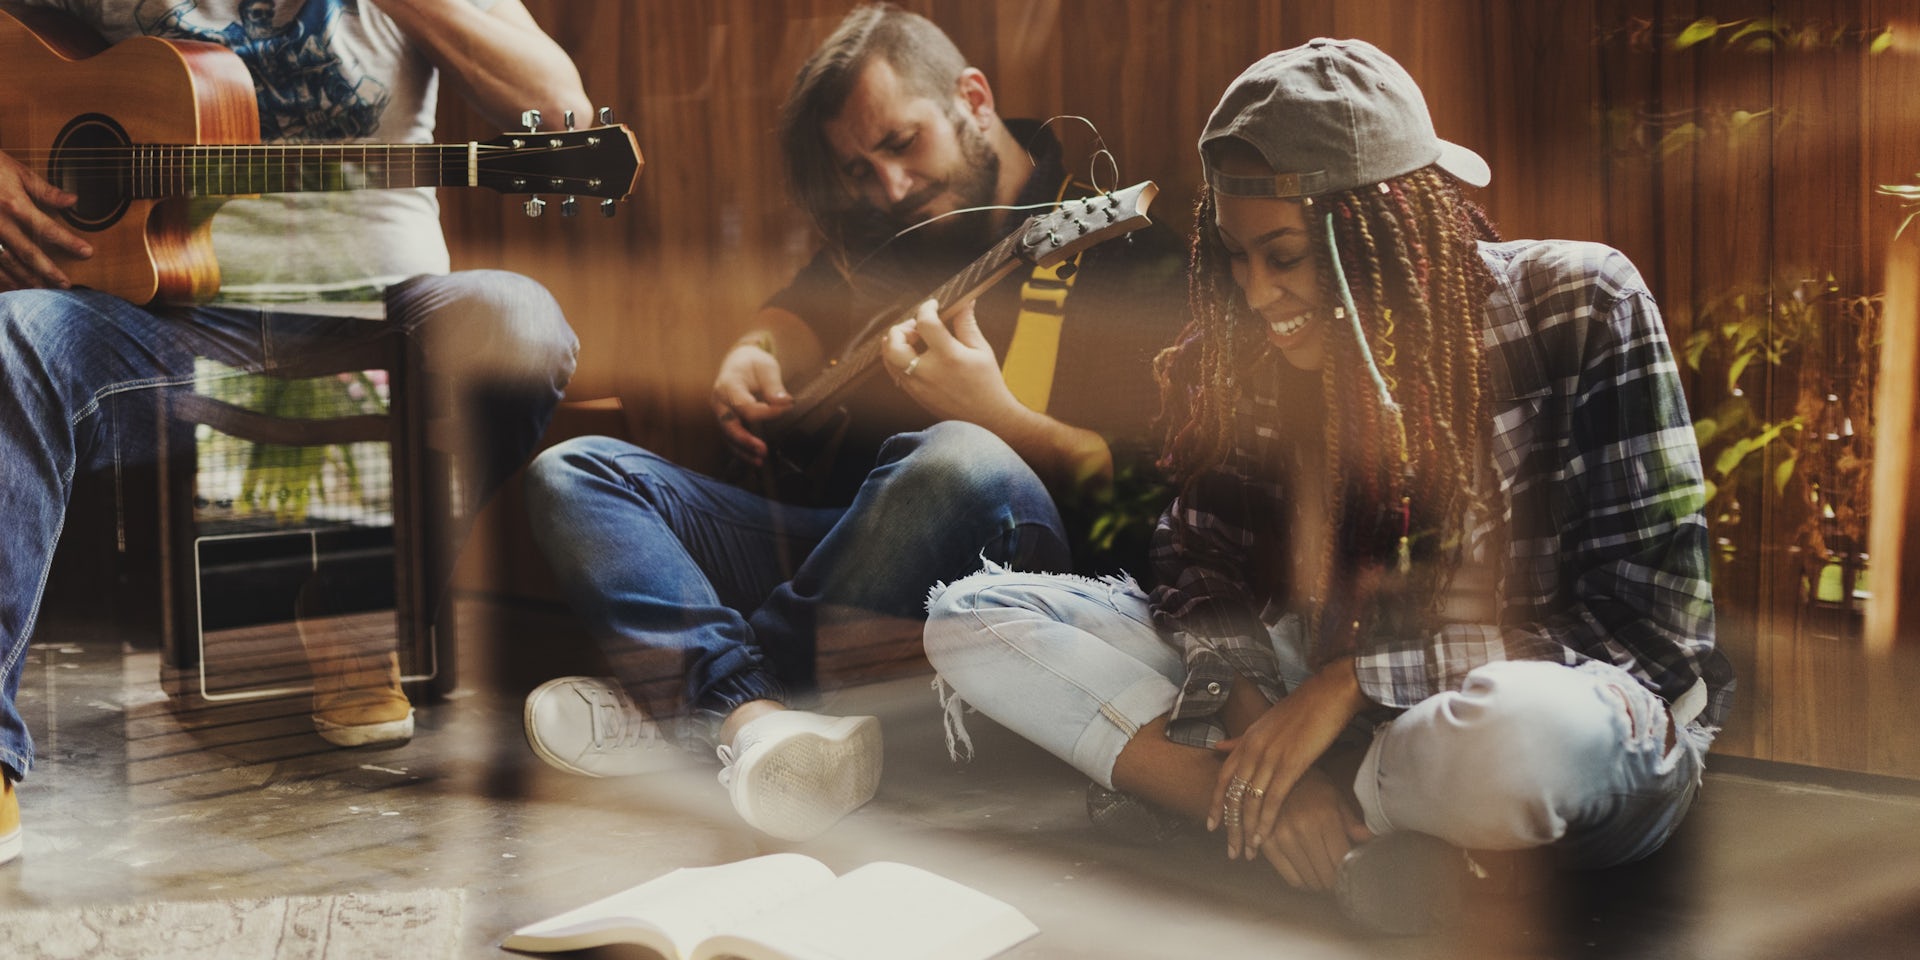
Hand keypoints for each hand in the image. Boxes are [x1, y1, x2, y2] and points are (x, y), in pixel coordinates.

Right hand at [0, 151, 91, 291]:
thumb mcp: (16, 171)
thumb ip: (44, 190)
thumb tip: (73, 201)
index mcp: (13, 205)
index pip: (47, 229)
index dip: (69, 242)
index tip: (87, 253)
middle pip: (27, 253)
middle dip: (47, 271)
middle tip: (65, 285)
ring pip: (5, 262)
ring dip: (23, 279)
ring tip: (40, 291)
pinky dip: (0, 277)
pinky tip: (10, 287)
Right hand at [709, 340, 791, 464]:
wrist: (739, 362)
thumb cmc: (753, 364)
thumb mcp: (766, 367)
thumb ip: (774, 386)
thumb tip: (786, 402)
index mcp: (728, 386)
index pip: (745, 406)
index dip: (767, 412)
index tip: (788, 408)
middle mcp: (720, 402)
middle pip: (729, 426)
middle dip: (745, 440)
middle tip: (764, 450)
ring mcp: (721, 414)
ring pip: (728, 437)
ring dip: (743, 451)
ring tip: (760, 461)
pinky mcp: (726, 422)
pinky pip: (731, 439)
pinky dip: (742, 450)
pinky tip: (755, 460)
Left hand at [881, 298, 1013, 423]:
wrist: (986, 419)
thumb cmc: (987, 384)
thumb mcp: (981, 350)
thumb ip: (967, 324)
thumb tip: (965, 301)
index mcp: (949, 356)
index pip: (925, 323)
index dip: (926, 308)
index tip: (933, 305)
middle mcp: (929, 371)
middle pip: (895, 342)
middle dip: (901, 328)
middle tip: (916, 326)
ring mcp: (918, 385)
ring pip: (889, 358)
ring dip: (895, 343)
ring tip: (913, 339)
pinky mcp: (914, 395)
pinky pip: (895, 372)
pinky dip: (897, 358)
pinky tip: (912, 354)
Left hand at [1210, 658, 1365, 859]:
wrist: (1328, 694)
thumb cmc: (1301, 709)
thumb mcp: (1263, 723)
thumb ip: (1239, 739)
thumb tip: (1217, 747)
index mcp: (1246, 740)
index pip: (1222, 778)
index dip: (1216, 804)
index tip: (1211, 826)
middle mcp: (1252, 749)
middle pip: (1232, 795)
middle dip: (1230, 826)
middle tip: (1230, 851)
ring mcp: (1270, 757)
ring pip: (1249, 801)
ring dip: (1247, 830)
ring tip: (1247, 851)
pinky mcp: (1291, 764)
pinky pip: (1272, 799)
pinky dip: (1266, 822)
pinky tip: (1264, 838)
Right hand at [1255, 768, 1371, 889]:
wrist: (1278, 778)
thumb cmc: (1314, 790)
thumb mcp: (1338, 801)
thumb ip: (1354, 825)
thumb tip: (1374, 841)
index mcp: (1324, 818)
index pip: (1340, 862)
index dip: (1348, 873)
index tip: (1350, 874)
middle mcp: (1302, 830)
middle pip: (1325, 876)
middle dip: (1334, 881)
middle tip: (1337, 876)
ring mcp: (1282, 839)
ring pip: (1308, 881)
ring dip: (1319, 883)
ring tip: (1323, 874)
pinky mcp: (1267, 845)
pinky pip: (1290, 878)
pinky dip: (1302, 881)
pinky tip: (1307, 873)